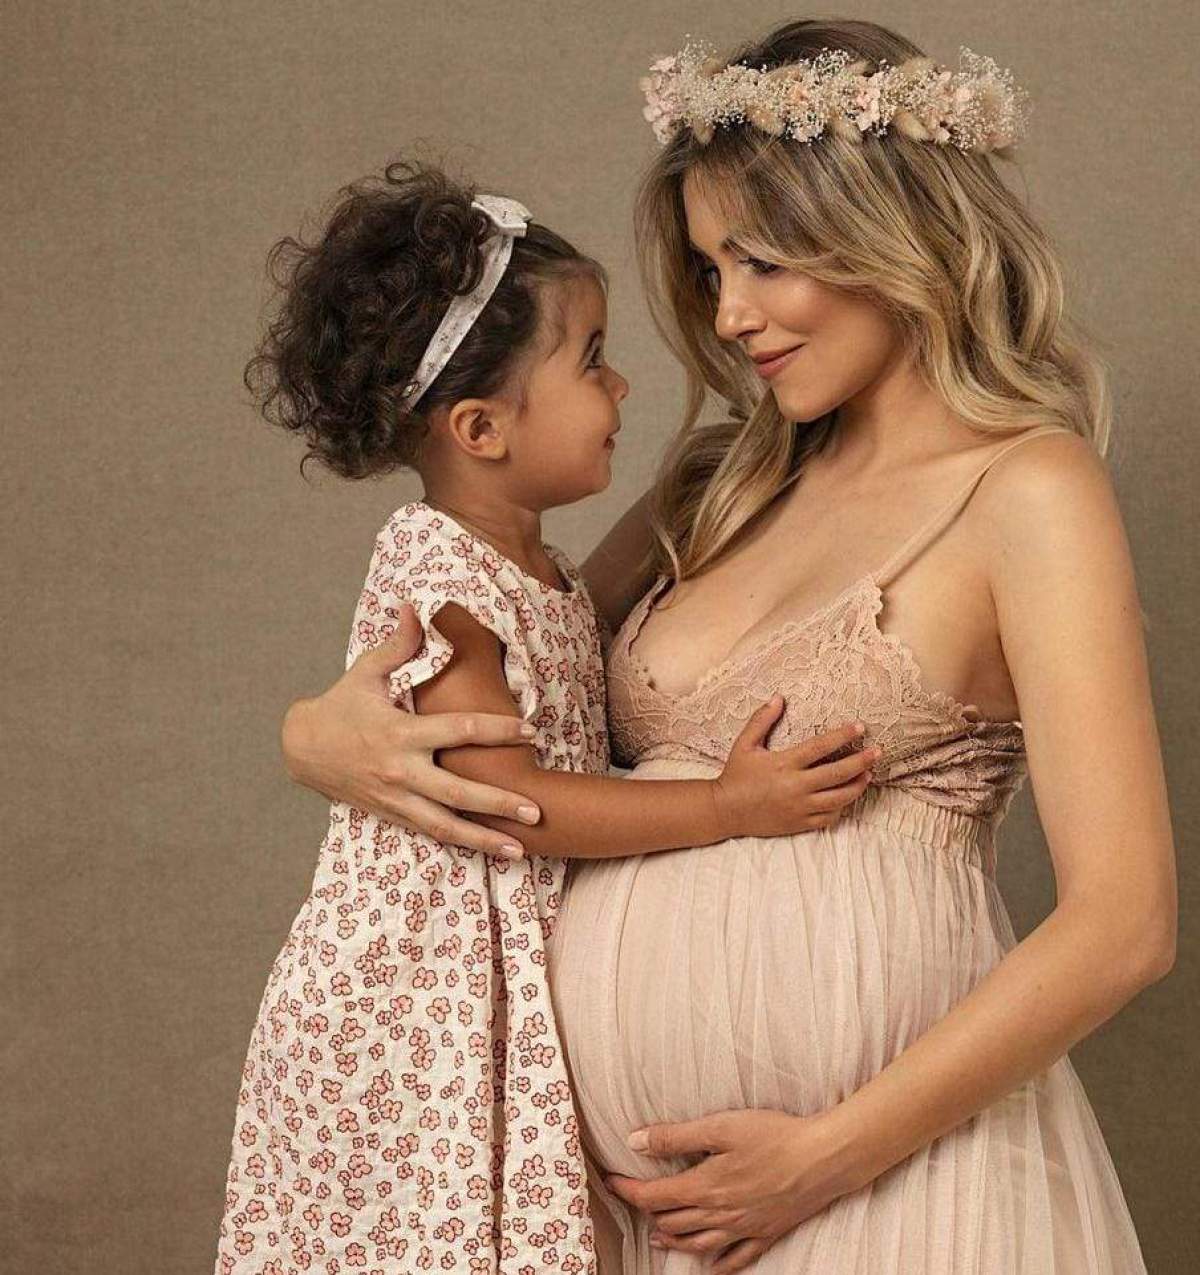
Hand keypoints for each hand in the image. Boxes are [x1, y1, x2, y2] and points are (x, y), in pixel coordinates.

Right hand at [281, 603, 541, 857]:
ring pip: (445, 825)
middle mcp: (401, 771)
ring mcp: (397, 799)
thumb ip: (399, 644)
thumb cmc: (341, 706)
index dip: (497, 730)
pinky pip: (431, 832)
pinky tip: (489, 850)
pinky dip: (461, 843)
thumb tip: (415, 607)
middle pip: (458, 793)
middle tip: (536, 809)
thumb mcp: (366, 672)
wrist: (302, 749)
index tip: (530, 730)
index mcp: (401, 733)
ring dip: (484, 839)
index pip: (459, 730)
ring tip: (520, 849)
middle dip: (499, 802)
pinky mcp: (392, 815)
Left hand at [605, 1108, 865, 1273]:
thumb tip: (635, 1141)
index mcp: (706, 1186)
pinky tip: (711, 1266)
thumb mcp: (721, 1126)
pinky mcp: (767, 1233)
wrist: (824, 1158)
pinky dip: (719, 1265)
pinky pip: (737, 1259)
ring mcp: (744, 1228)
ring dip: (674, 1242)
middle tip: (632, 1201)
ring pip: (699, 1244)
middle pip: (673, 1221)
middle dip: (648, 1213)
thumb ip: (676, 1137)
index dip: (628, 1190)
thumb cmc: (773, 1135)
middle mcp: (721, 1214)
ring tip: (658, 1238)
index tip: (610, 1180)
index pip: (654, 1196)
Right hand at [712, 697, 879, 838]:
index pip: (820, 747)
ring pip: (838, 799)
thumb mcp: (745, 744)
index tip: (859, 726)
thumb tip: (779, 697)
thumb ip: (762, 719)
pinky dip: (841, 808)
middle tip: (877, 752)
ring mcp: (799, 808)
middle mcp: (795, 786)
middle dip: (861, 761)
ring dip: (857, 786)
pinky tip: (846, 797)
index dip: (842, 735)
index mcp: (784, 763)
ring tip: (868, 775)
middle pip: (837, 774)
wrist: (724, 811)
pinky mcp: (799, 824)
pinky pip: (828, 818)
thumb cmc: (736, 775)